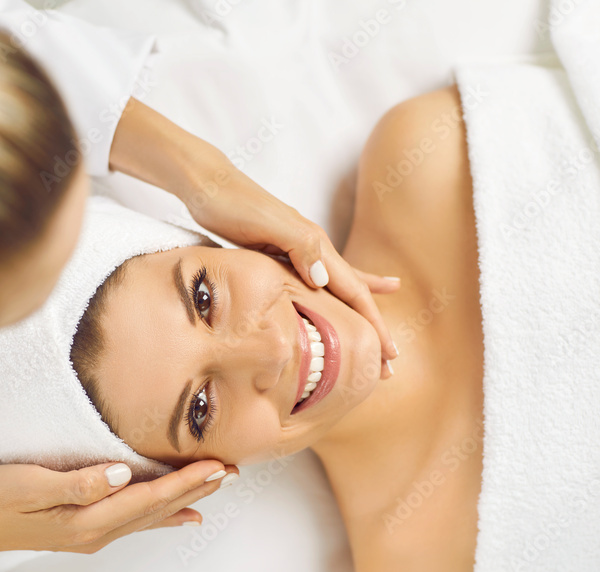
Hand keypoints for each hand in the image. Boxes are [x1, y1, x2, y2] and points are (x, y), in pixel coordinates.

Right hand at [0, 460, 236, 571]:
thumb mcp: (29, 484)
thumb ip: (77, 481)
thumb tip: (119, 473)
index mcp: (87, 519)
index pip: (148, 497)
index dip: (184, 481)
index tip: (215, 466)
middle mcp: (96, 531)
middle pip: (157, 507)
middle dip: (196, 489)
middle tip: (231, 473)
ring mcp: (91, 532)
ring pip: (150, 514)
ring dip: (184, 499)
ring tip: (214, 488)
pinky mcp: (83, 526)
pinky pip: (135, 520)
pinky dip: (161, 514)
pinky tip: (177, 515)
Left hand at [182, 158, 400, 377]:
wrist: (208, 183)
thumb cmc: (232, 203)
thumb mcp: (265, 223)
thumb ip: (299, 245)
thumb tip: (325, 279)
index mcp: (314, 245)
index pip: (354, 291)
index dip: (373, 324)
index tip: (390, 355)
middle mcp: (313, 247)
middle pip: (353, 292)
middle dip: (373, 326)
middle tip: (391, 359)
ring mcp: (297, 249)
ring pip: (338, 285)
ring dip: (359, 309)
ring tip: (381, 326)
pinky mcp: (279, 251)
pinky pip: (314, 279)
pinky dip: (329, 292)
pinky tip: (327, 291)